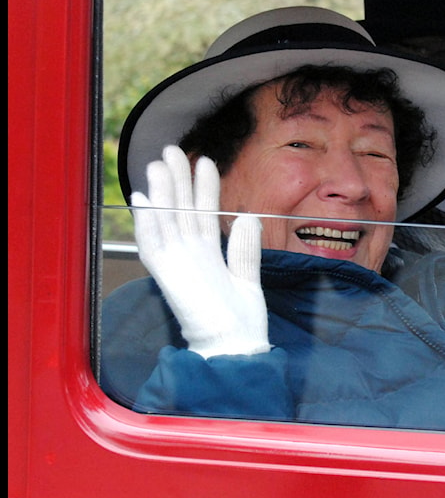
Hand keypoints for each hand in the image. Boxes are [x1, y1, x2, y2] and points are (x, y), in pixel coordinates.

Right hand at [132, 145, 268, 358]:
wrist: (235, 349)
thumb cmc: (241, 323)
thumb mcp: (248, 279)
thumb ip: (246, 249)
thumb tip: (249, 217)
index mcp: (209, 256)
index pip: (204, 213)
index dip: (204, 188)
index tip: (204, 161)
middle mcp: (190, 256)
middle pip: (181, 210)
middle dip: (177, 179)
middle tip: (173, 149)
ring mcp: (178, 264)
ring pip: (166, 220)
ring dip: (161, 192)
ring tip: (158, 163)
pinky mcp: (169, 276)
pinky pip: (154, 244)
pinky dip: (147, 222)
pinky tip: (142, 199)